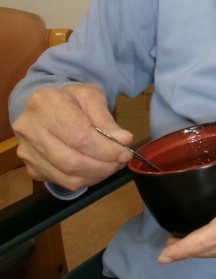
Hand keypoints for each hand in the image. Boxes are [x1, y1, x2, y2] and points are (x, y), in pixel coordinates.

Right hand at [12, 83, 133, 191]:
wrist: (45, 106)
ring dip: (96, 175)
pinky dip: (85, 180)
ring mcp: (27, 151)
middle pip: (71, 160)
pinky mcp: (32, 168)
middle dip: (103, 165)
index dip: (105, 149)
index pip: (79, 136)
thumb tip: (123, 140)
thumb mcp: (91, 97)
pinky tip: (97, 170)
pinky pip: (62, 181)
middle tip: (121, 161)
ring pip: (67, 175)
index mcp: (44, 103)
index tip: (125, 151)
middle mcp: (29, 128)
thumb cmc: (70, 99)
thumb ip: (105, 119)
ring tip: (112, 165)